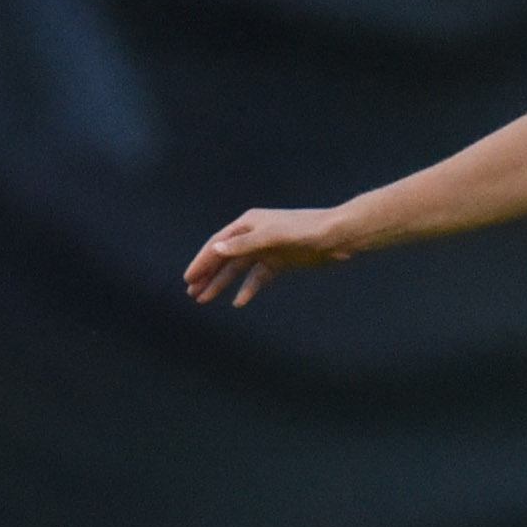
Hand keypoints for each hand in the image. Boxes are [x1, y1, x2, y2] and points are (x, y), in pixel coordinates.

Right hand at [187, 203, 360, 307]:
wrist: (338, 236)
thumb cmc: (306, 231)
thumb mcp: (273, 236)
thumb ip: (244, 244)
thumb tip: (216, 248)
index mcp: (248, 224)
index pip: (217, 244)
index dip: (201, 261)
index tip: (188, 279)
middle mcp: (254, 235)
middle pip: (225, 258)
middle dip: (207, 275)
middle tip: (192, 294)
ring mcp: (267, 249)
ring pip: (238, 269)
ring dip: (222, 283)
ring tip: (205, 300)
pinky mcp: (280, 261)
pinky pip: (258, 277)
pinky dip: (248, 288)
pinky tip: (238, 302)